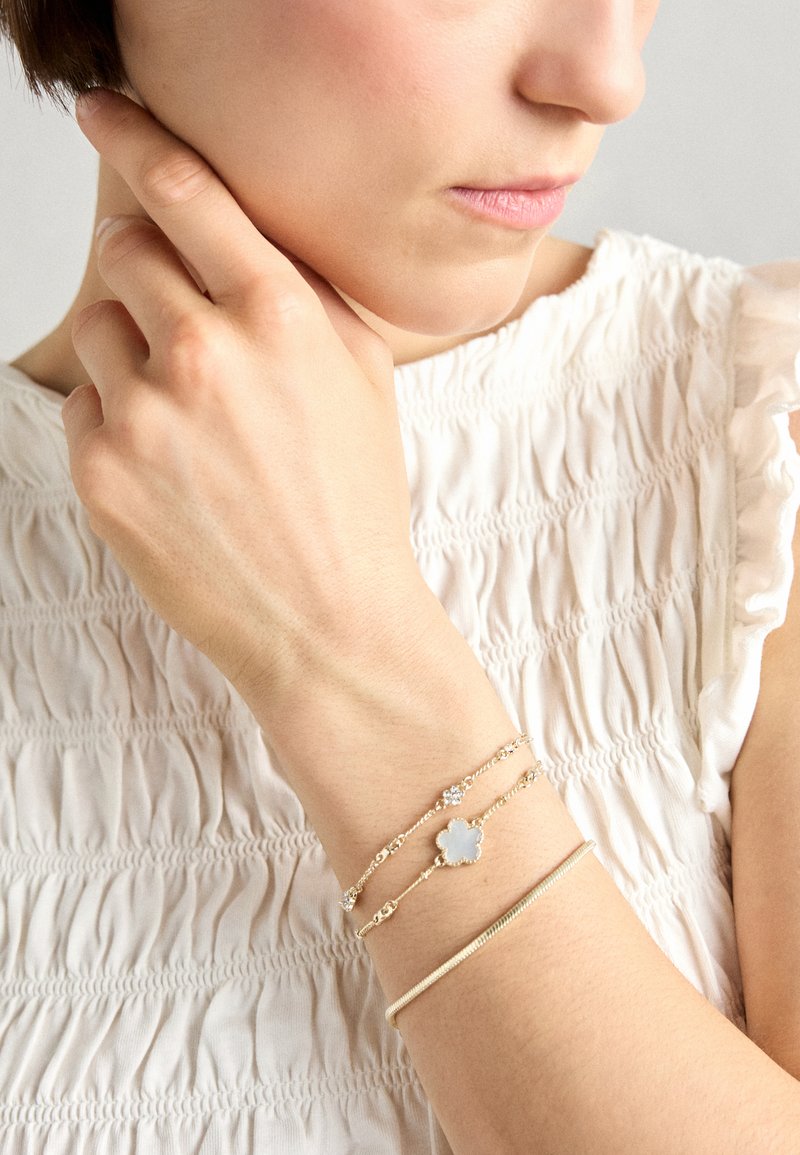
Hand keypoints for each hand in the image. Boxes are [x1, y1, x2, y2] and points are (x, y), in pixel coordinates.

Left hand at [62, 90, 426, 701]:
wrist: (328, 621)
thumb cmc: (354, 500)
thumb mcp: (362, 373)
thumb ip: (300, 287)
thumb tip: (232, 229)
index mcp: (281, 314)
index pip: (185, 189)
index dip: (135, 138)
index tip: (104, 114)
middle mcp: (207, 350)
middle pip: (123, 251)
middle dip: (145, 274)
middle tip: (183, 330)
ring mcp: (146, 412)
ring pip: (97, 326)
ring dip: (132, 353)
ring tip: (191, 419)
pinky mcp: (101, 470)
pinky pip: (85, 403)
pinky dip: (120, 420)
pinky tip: (174, 467)